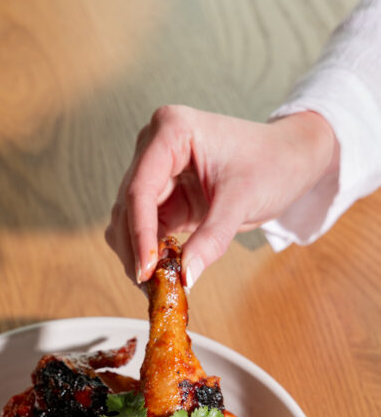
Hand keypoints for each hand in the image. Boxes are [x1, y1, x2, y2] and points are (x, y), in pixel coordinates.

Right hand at [105, 105, 337, 286]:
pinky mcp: (163, 198)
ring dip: (137, 253)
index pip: (141, 188)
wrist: (289, 161)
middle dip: (135, 248)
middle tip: (151, 286)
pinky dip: (149, 253)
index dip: (140, 233)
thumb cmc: (272, 163)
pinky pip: (144, 230)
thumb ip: (212, 239)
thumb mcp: (243, 200)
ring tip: (157, 284)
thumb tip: (185, 276)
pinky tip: (163, 273)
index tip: (146, 270)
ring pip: (128, 220)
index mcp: (171, 130)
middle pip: (128, 205)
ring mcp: (156, 172)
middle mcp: (154, 147)